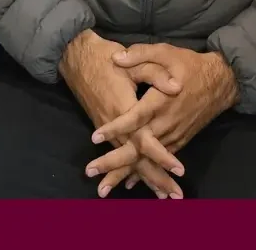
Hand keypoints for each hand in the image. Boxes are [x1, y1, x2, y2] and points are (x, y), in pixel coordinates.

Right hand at [59, 30, 183, 197]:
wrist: (76, 57)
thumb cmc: (106, 57)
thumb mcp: (133, 59)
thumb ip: (155, 73)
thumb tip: (176, 87)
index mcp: (124, 110)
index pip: (145, 140)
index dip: (161, 156)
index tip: (178, 170)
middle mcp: (115, 127)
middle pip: (137, 159)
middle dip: (155, 179)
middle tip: (174, 197)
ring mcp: (108, 130)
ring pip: (127, 160)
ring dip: (143, 179)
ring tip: (162, 197)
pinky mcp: (105, 128)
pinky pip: (119, 154)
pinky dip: (128, 170)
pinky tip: (134, 183)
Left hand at [85, 43, 238, 180]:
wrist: (221, 81)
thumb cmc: (190, 65)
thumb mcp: (166, 52)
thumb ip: (141, 54)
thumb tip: (116, 58)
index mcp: (160, 101)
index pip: (135, 117)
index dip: (116, 127)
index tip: (94, 137)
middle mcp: (166, 122)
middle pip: (137, 147)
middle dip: (113, 161)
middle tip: (90, 171)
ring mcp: (173, 134)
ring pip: (148, 159)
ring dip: (126, 173)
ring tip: (103, 188)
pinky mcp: (180, 140)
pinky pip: (160, 161)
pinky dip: (145, 173)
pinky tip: (130, 183)